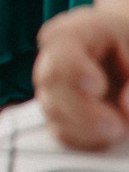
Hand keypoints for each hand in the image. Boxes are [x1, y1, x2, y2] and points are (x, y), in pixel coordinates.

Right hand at [35, 6, 128, 150]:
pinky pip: (61, 133)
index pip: (58, 47)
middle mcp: (54, 57)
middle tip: (117, 126)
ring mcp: (51, 85)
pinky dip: (87, 140)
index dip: (73, 70)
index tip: (99, 87)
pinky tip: (107, 134)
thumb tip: (126, 108)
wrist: (122, 50)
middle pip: (50, 83)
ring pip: (53, 112)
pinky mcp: (56, 110)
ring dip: (89, 129)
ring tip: (119, 127)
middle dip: (84, 111)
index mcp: (73, 32)